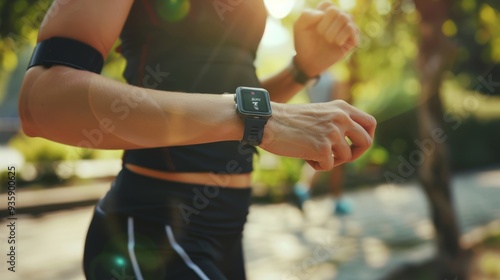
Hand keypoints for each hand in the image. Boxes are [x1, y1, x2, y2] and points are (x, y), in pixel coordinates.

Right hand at [260, 100, 375, 169]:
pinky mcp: (323, 148)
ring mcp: (333, 133)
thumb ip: (336, 122)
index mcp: (341, 108)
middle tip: (339, 157)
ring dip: (331, 160)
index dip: (367, 137)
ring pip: (346, 157)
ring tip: (312, 153)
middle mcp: (341, 118)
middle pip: (367, 142)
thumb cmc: (288, 120)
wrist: (267, 122)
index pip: (370, 123)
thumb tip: (350, 145)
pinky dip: (317, 165)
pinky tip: (303, 155)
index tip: (355, 145)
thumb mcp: (319, 113)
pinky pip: (329, 165)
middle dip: (356, 154)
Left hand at [293, 2, 358, 76]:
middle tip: (320, 34)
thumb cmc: (304, 43)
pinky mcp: (353, 38)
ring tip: (328, 40)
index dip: (320, 15)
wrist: (309, 62)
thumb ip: (306, 15)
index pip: (328, 5)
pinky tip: (337, 43)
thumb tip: (323, 14)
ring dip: (333, 30)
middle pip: (335, 11)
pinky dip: (342, 36)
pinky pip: (352, 29)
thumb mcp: (299, 27)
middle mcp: (338, 17)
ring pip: (345, 18)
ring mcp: (347, 27)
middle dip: (325, 24)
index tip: (314, 27)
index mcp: (326, 12)